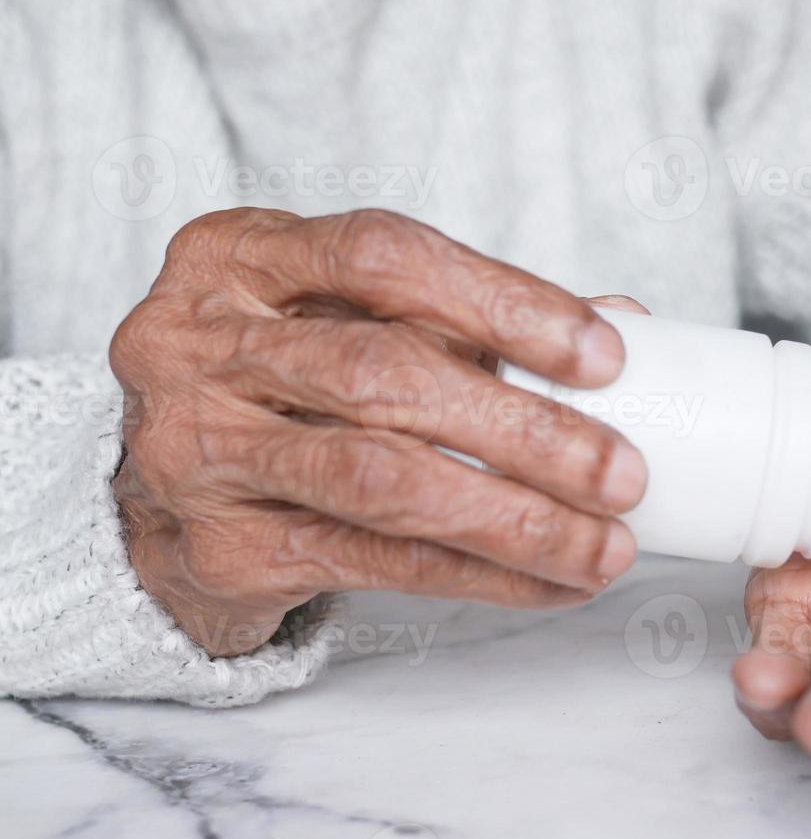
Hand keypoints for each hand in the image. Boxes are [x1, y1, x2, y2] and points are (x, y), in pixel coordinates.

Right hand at [110, 207, 648, 655]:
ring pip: (380, 479)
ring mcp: (193, 450)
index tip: (605, 355)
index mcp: (236, 255)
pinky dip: (481, 576)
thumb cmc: (280, 391)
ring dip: (515, 519)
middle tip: (623, 472)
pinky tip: (551, 583)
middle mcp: (193, 343)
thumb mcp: (348, 324)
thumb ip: (467, 317)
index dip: (502, 301)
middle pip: (384, 375)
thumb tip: (623, 320)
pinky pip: (375, 563)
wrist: (158, 503)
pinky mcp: (218, 549)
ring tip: (606, 547)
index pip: (382, 255)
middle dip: (526, 429)